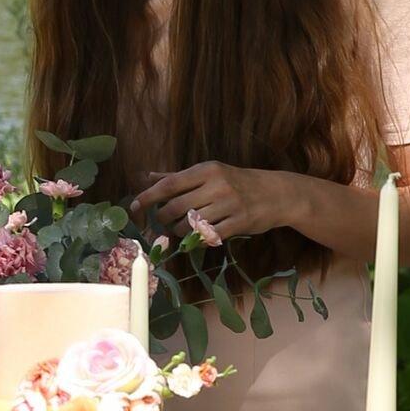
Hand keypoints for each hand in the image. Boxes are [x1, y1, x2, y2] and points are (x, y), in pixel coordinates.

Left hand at [136, 162, 305, 245]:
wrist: (276, 193)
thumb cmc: (237, 182)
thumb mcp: (209, 173)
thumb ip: (178, 177)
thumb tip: (148, 177)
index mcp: (206, 170)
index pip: (169, 185)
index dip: (148, 197)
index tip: (134, 207)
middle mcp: (216, 185)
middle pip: (175, 207)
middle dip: (163, 218)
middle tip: (162, 221)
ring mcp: (229, 204)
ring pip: (189, 224)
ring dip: (178, 231)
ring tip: (181, 229)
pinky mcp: (239, 223)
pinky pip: (208, 237)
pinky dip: (197, 240)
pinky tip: (197, 237)